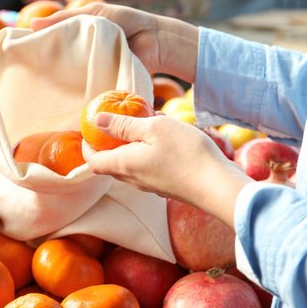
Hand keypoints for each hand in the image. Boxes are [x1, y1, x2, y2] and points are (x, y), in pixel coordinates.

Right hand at [31, 2, 198, 82]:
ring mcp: (94, 75)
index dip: (39, 54)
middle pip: (61, 70)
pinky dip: (82, 97)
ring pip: (74, 83)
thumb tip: (31, 24)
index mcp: (78, 41)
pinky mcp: (104, 87)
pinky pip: (90, 93)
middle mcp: (83, 60)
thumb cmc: (126, 22)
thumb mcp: (94, 14)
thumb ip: (65, 18)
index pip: (54, 50)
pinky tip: (66, 102)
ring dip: (63, 87)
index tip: (22, 60)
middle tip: (29, 80)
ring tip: (43, 93)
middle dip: (48, 75)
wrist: (155, 40)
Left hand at [82, 112, 253, 226]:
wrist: (219, 186)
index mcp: (124, 165)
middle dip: (109, 142)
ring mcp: (150, 185)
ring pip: (131, 163)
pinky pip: (148, 166)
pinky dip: (148, 150)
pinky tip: (166, 135)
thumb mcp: (153, 128)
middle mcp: (133, 179)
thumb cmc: (186, 153)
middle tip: (117, 121)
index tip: (90, 129)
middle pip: (110, 163)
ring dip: (132, 143)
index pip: (92, 161)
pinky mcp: (165, 185)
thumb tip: (96, 121)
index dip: (87, 146)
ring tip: (146, 122)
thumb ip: (123, 125)